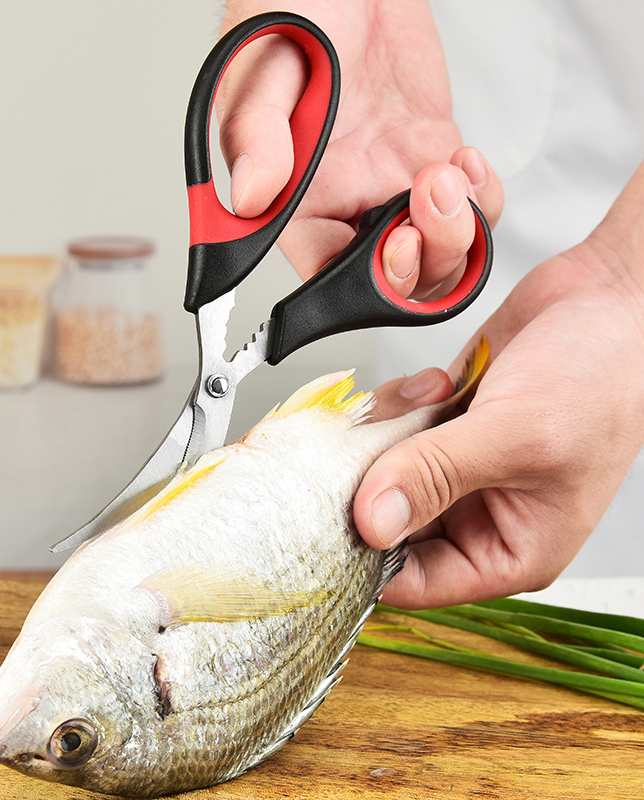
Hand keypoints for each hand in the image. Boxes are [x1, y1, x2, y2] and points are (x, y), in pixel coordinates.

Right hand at [218, 0, 503, 296]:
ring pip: (437, 252)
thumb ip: (256, 136)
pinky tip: (467, 162)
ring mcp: (390, 182)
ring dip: (459, 229)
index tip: (393, 245)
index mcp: (296, 201)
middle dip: (425, 259)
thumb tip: (250, 199)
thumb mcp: (260, 69)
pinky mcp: (428, 155)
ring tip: (449, 172)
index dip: (366, 281)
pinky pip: (468, 209)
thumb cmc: (292, 8)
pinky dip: (483, 201)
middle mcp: (344, 202)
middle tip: (427, 202)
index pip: (328, 274)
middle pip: (393, 278)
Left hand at [354, 162, 643, 607]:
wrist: (610, 301)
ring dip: (388, 434)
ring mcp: (454, 467)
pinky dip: (398, 404)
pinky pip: (388, 429)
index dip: (364, 558)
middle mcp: (477, 514)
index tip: (324, 522)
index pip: (415, 582)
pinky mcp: (439, 426)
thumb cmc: (603, 378)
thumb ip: (437, 476)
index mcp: (510, 548)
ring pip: (379, 471)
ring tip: (423, 404)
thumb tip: (372, 523)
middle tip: (360, 448)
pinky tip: (435, 383)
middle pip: (386, 524)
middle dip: (369, 482)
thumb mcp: (516, 436)